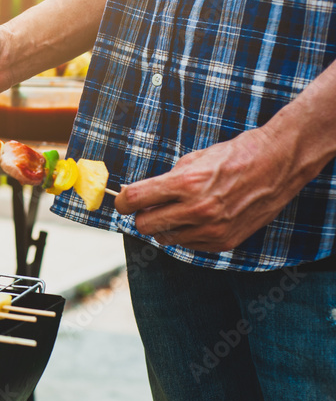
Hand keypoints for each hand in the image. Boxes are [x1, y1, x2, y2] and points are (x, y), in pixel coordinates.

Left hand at [114, 126, 319, 252]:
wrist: (277, 164)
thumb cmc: (234, 155)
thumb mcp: (194, 158)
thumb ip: (166, 179)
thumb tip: (140, 194)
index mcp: (186, 183)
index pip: (135, 199)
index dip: (122, 202)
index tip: (122, 202)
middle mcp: (197, 209)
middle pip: (145, 225)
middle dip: (142, 216)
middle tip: (149, 208)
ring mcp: (212, 228)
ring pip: (165, 238)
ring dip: (165, 226)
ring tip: (179, 210)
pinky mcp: (224, 241)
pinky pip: (189, 245)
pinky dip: (187, 233)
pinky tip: (198, 218)